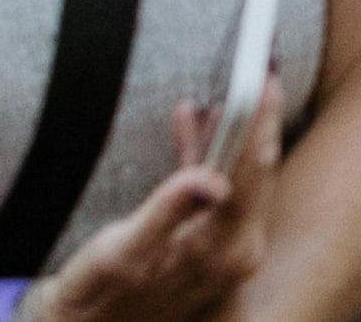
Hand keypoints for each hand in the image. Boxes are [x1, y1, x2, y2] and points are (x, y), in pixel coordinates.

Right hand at [26, 72, 280, 321]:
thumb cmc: (95, 296)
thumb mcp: (122, 252)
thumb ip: (167, 212)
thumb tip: (209, 180)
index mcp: (223, 250)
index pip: (251, 170)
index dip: (260, 118)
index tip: (266, 74)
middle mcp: (238, 251)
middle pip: (256, 168)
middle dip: (259, 115)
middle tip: (261, 63)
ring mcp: (228, 248)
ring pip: (239, 173)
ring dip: (230, 130)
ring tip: (226, 80)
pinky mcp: (213, 243)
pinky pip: (220, 187)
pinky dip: (206, 153)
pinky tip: (191, 120)